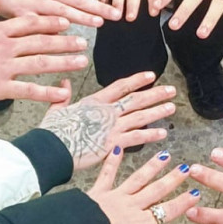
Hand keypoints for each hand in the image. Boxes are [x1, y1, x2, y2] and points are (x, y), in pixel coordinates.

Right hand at [0, 0, 86, 102]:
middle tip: (83, 42)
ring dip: (63, 62)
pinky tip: (63, 92)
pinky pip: (28, 90)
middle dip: (65, 41)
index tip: (66, 22)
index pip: (29, 23)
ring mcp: (3, 67)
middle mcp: (5, 47)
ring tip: (81, 62)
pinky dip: (48, 92)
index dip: (50, 22)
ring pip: (40, 62)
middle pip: (41, 41)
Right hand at [39, 71, 175, 169]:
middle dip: (155, 94)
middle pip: (135, 99)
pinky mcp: (112, 143)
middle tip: (171, 91)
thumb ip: (63, 95)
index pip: (120, 87)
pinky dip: (150, 135)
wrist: (50, 148)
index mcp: (94, 102)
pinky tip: (163, 133)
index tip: (151, 75)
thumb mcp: (55, 109)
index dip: (137, 80)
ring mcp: (111, 127)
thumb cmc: (52, 132)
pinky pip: (136, 138)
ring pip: (140, 116)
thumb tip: (64, 81)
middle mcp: (106, 112)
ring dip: (157, 111)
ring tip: (172, 107)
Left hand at [86, 149, 199, 223]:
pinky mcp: (97, 193)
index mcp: (141, 223)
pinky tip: (118, 148)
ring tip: (164, 155)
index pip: (167, 211)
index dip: (183, 202)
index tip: (195, 192)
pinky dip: (113, 161)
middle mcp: (131, 206)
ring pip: (137, 179)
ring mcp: (115, 197)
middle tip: (185, 168)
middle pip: (156, 190)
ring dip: (152, 167)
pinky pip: (107, 174)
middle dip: (172, 180)